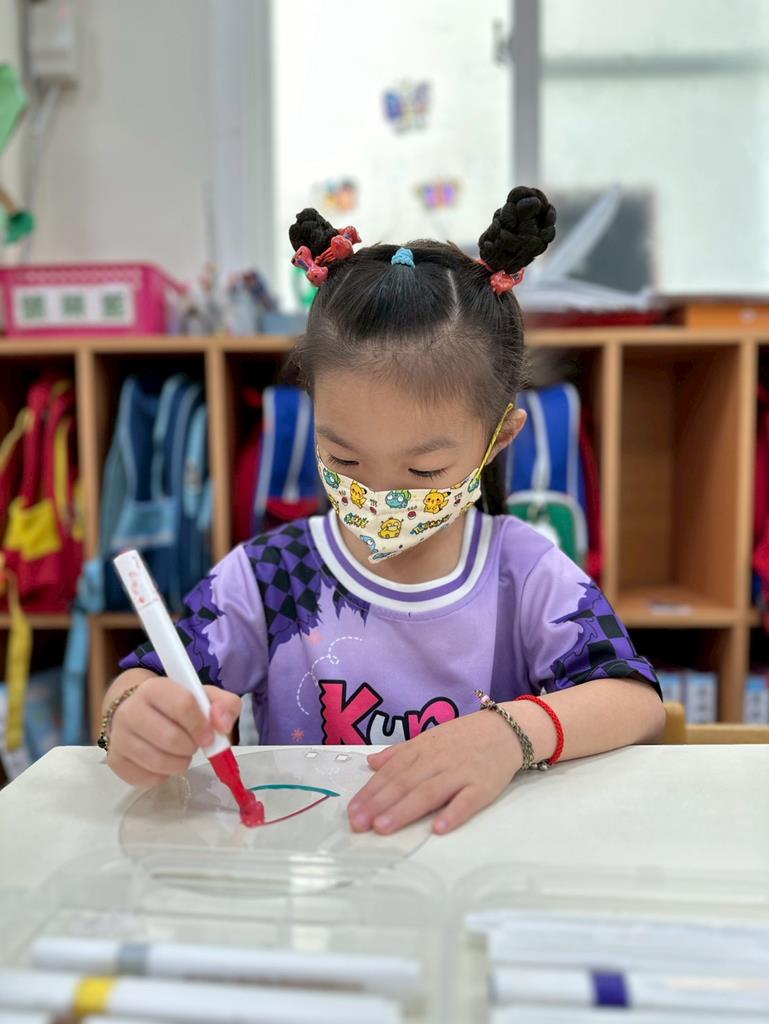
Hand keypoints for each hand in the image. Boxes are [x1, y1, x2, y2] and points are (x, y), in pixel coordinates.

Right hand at [107, 678, 241, 787]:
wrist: (138, 710)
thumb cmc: (176, 705)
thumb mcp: (203, 696)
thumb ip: (224, 704)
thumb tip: (222, 725)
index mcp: (154, 688)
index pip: (182, 705)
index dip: (201, 725)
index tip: (209, 736)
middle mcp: (129, 710)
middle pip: (171, 738)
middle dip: (191, 747)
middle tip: (193, 744)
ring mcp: (119, 737)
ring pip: (159, 762)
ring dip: (180, 763)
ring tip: (181, 754)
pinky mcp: (115, 760)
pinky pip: (147, 778)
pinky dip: (164, 776)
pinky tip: (164, 763)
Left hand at [347, 710, 522, 835]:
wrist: (505, 729)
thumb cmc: (463, 738)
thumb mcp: (428, 738)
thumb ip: (399, 753)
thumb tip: (371, 763)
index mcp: (421, 750)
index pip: (391, 772)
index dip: (370, 791)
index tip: (352, 810)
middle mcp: (437, 761)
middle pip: (404, 783)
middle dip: (379, 803)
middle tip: (359, 823)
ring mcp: (460, 773)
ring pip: (428, 792)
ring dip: (405, 810)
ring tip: (383, 827)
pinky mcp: (483, 786)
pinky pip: (466, 801)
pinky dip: (452, 813)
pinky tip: (437, 828)